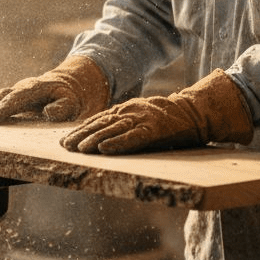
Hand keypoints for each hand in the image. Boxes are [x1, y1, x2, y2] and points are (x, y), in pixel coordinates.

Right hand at [0, 55, 110, 124]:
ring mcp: (14, 90)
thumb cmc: (69, 96)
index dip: (3, 108)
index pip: (16, 98)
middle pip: (0, 96)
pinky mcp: (10, 95)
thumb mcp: (71, 102)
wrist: (66, 84)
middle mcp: (21, 87)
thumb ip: (62, 107)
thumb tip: (47, 111)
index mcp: (35, 89)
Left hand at [61, 69, 253, 153]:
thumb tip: (101, 138)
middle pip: (100, 124)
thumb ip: (124, 124)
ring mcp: (142, 119)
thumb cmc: (168, 120)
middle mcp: (131, 112)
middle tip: (65, 147)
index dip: (80, 130)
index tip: (64, 141)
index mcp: (126, 109)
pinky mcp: (155, 129)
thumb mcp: (141, 117)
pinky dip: (118, 143)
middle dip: (81, 135)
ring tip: (79, 149)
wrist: (195, 112)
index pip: (98, 120)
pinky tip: (105, 149)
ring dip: (94, 140)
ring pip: (113, 129)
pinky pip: (134, 137)